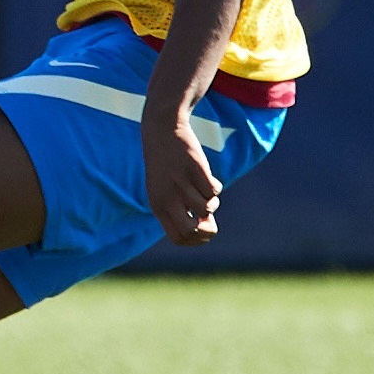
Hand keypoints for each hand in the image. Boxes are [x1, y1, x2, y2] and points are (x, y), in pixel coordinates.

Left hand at [143, 114, 221, 245]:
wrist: (161, 132)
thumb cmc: (166, 167)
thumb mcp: (164, 190)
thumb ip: (179, 210)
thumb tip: (205, 230)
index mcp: (158, 206)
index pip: (178, 238)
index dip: (196, 240)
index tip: (204, 230)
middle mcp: (166, 198)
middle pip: (191, 231)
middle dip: (208, 230)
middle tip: (210, 217)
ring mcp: (180, 184)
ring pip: (207, 208)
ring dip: (212, 201)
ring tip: (203, 188)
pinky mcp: (194, 170)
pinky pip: (214, 190)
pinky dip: (215, 185)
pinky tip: (204, 175)